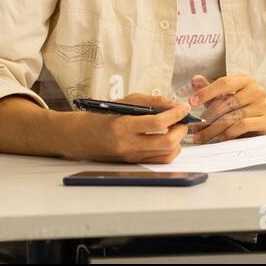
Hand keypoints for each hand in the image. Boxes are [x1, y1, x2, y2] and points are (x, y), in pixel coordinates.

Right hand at [69, 92, 190, 163]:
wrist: (81, 137)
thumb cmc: (103, 116)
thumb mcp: (126, 102)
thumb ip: (151, 102)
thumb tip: (174, 105)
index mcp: (123, 127)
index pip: (157, 123)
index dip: (175, 115)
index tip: (184, 107)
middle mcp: (128, 145)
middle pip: (166, 142)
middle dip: (181, 130)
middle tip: (182, 119)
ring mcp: (132, 157)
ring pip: (167, 155)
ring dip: (178, 141)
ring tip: (176, 129)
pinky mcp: (134, 164)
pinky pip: (159, 161)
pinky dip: (169, 150)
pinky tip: (168, 139)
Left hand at [190, 75, 265, 142]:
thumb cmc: (244, 111)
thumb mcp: (227, 99)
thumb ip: (212, 90)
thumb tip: (195, 80)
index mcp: (245, 81)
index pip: (224, 83)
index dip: (206, 92)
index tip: (192, 102)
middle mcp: (256, 91)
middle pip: (226, 102)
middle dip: (207, 118)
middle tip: (194, 129)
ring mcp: (263, 105)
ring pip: (232, 116)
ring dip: (213, 129)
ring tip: (202, 136)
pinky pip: (243, 125)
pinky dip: (229, 132)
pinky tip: (221, 138)